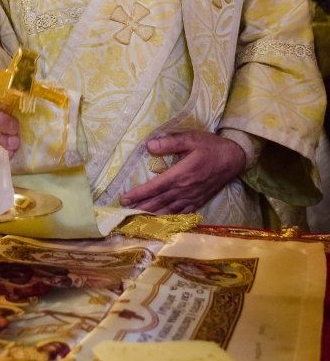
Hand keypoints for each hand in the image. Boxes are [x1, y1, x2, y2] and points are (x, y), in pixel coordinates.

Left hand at [119, 131, 245, 213]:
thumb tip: (149, 146)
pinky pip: (182, 213)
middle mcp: (185, 189)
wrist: (235, 159)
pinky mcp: (199, 201)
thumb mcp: (191, 138)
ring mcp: (193, 198)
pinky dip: (170, 218)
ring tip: (138, 219)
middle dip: (141, 207)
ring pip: (169, 210)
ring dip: (152, 215)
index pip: (155, 186)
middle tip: (124, 212)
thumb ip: (170, 143)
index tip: (125, 198)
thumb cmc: (211, 147)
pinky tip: (162, 222)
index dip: (139, 193)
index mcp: (181, 174)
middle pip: (159, 201)